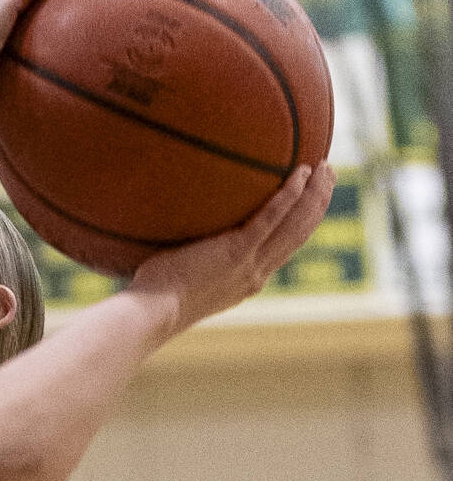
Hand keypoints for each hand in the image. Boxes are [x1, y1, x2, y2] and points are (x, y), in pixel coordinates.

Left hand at [128, 162, 335, 334]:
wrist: (153, 313)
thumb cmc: (155, 297)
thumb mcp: (184, 277)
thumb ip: (193, 258)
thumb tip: (177, 233)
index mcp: (248, 280)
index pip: (284, 248)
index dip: (303, 222)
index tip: (312, 200)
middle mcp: (256, 273)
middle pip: (300, 233)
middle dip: (318, 202)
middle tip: (328, 174)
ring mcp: (249, 263)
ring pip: (295, 225)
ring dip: (314, 194)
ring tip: (324, 167)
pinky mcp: (236, 252)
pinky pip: (269, 219)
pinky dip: (288, 195)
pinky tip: (298, 173)